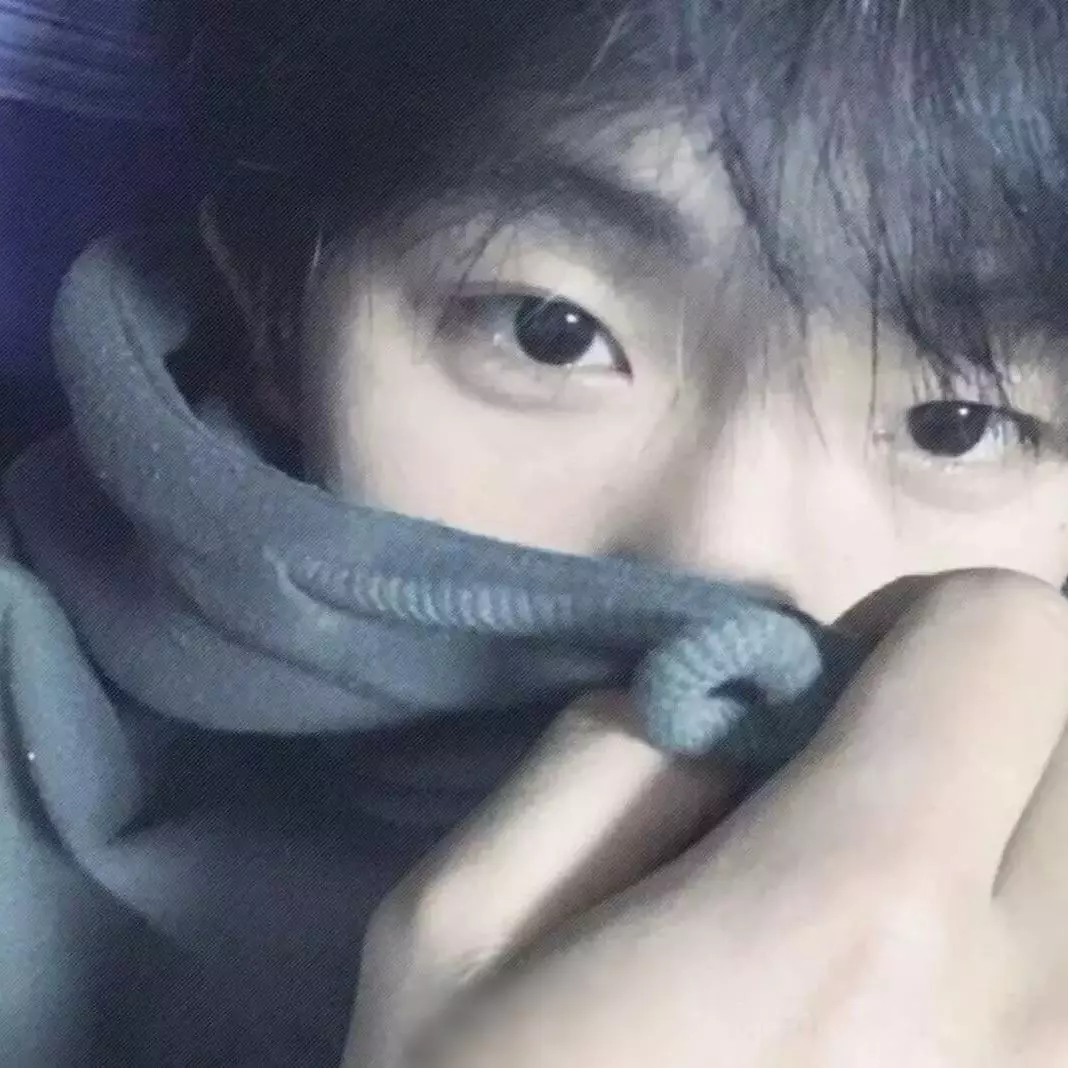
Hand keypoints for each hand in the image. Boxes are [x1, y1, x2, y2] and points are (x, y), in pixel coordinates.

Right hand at [343, 570, 1067, 1066]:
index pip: (1013, 638)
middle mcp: (1034, 1014)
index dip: (916, 632)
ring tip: (892, 923)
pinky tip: (926, 1009)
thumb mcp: (458, 930)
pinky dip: (1024, 949)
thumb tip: (742, 686)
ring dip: (1014, 842)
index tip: (831, 703)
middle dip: (984, 728)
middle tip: (867, 803)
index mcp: (856, 917)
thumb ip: (607, 754)